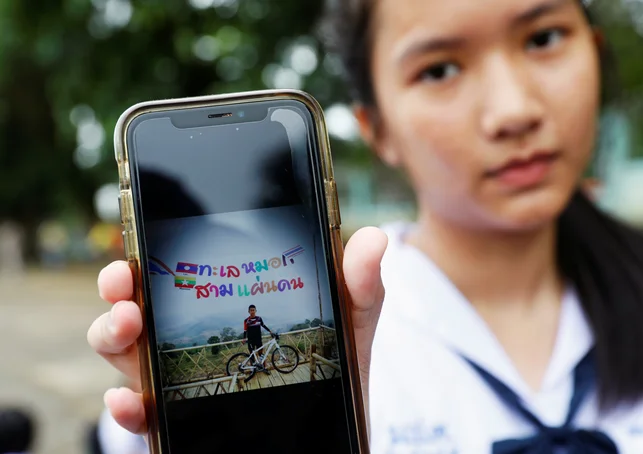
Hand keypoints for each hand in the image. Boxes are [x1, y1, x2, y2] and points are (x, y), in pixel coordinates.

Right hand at [88, 227, 386, 434]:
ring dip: (112, 336)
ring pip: (128, 356)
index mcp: (224, 307)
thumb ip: (358, 285)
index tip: (144, 240)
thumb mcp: (348, 322)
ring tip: (128, 324)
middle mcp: (194, 341)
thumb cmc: (333, 370)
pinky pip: (143, 417)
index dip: (153, 255)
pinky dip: (127, 408)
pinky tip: (134, 400)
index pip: (179, 273)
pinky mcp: (181, 424)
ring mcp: (182, 383)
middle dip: (121, 290)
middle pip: (140, 309)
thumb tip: (375, 238)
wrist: (334, 432)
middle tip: (124, 280)